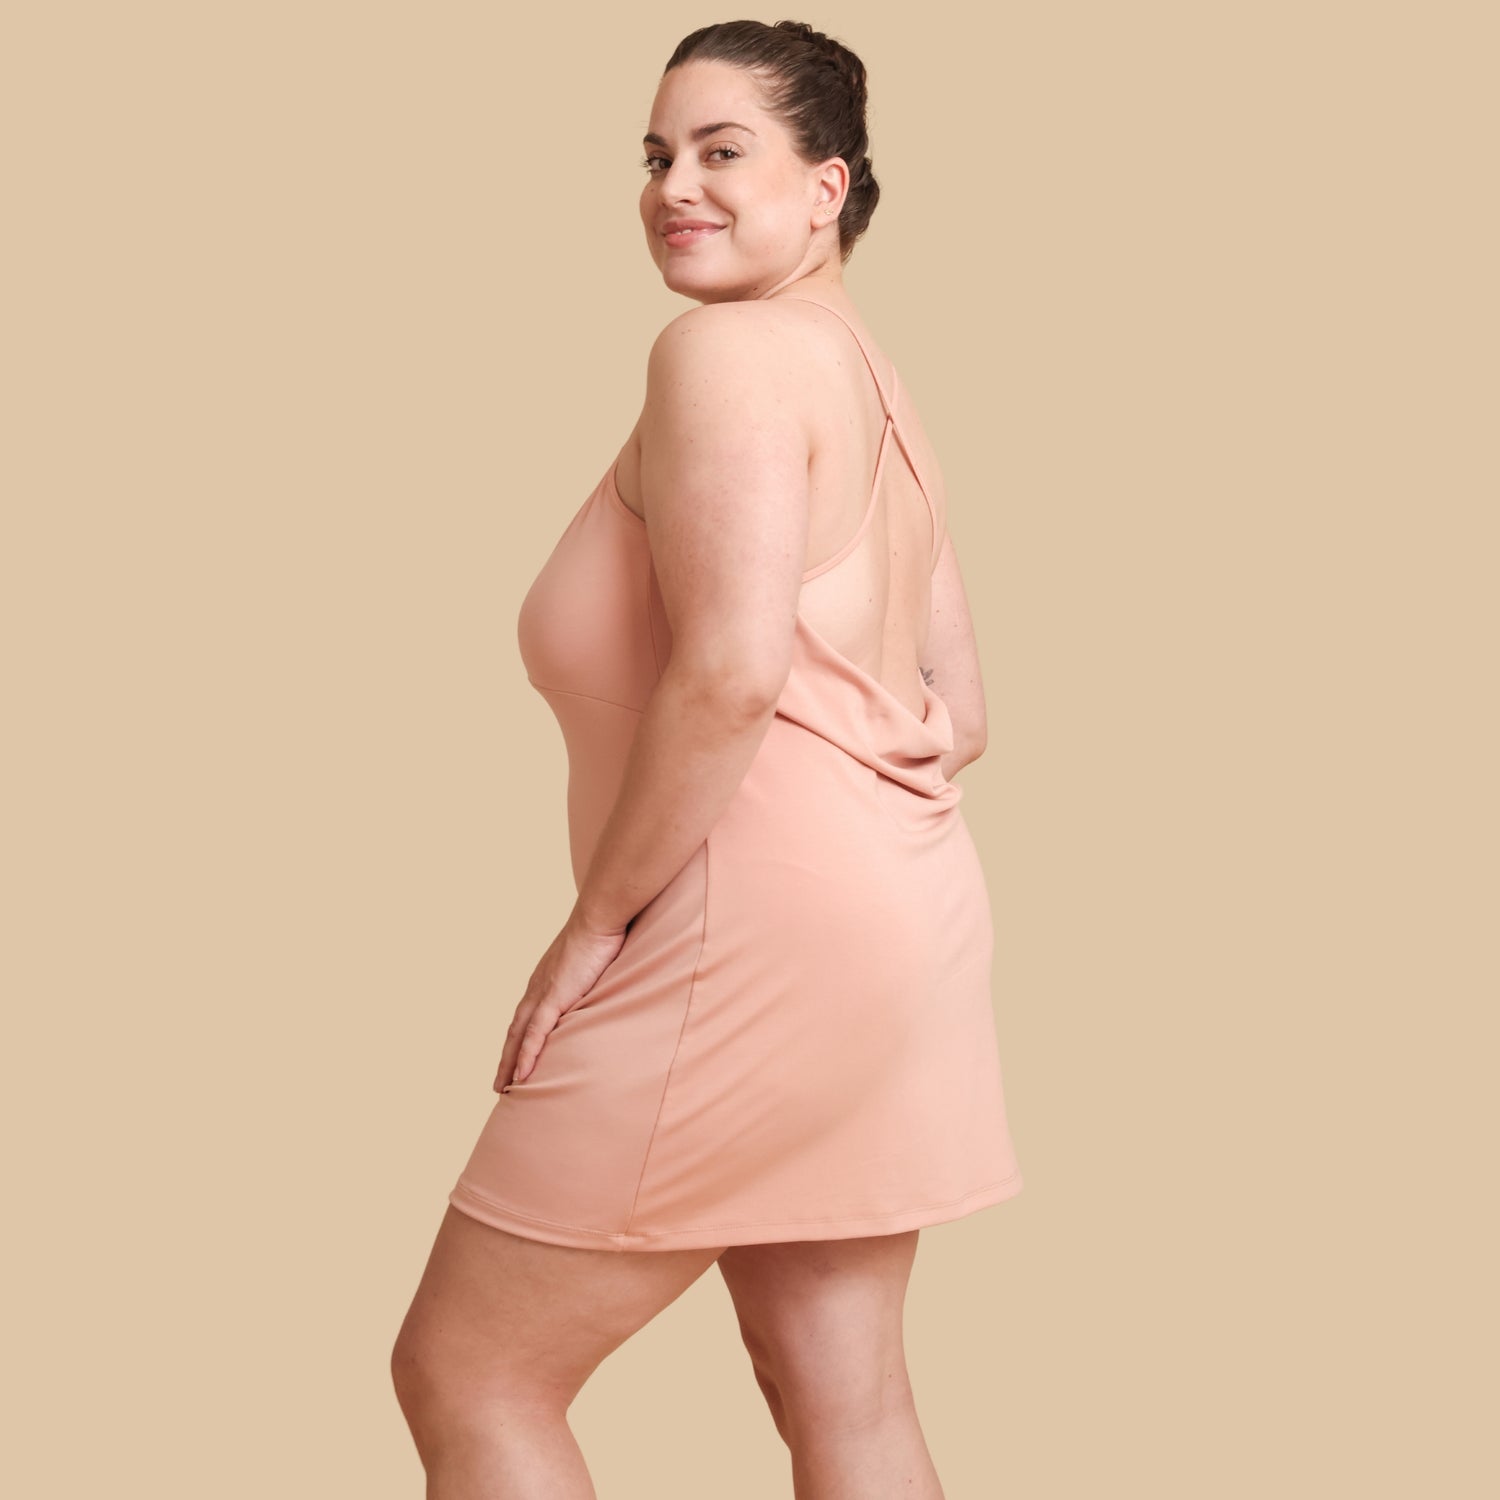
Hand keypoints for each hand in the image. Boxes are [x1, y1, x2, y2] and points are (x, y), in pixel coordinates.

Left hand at [493, 903, 628, 1092]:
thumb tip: (602, 988)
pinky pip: (535, 1034)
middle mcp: (537, 988)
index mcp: (545, 980)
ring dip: (510, 1064)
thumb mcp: (593, 962)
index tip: (514, 1059)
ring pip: (519, 1037)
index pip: (526, 1016)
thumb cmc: (601, 933)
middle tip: (500, 1084)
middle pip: (515, 1031)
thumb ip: (591, 980)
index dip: (518, 1040)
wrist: (599, 918)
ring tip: (503, 1089)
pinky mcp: (553, 998)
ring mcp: (543, 994)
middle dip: (507, 1058)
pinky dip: (526, 1056)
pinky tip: (520, 1077)